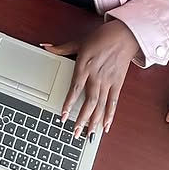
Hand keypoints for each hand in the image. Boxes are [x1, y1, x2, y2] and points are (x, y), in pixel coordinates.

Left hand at [42, 20, 140, 136]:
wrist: (124, 35)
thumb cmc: (101, 38)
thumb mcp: (79, 42)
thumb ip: (61, 48)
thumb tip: (45, 46)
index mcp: (84, 65)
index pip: (75, 88)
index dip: (69, 103)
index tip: (63, 116)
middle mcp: (96, 75)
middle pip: (89, 101)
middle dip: (82, 119)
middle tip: (75, 132)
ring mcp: (108, 81)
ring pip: (101, 105)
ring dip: (94, 121)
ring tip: (89, 134)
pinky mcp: (118, 83)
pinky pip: (113, 102)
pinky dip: (110, 115)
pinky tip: (105, 126)